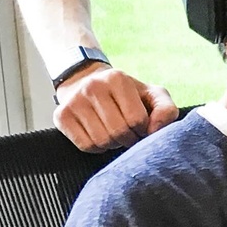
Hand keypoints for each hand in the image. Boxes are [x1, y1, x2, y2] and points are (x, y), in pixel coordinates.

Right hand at [54, 62, 177, 150]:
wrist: (88, 83)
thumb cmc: (127, 95)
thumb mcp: (152, 95)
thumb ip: (166, 110)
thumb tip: (155, 130)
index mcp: (117, 79)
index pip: (137, 119)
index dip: (143, 129)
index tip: (140, 126)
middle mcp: (92, 86)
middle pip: (118, 132)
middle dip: (128, 139)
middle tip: (128, 133)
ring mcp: (74, 101)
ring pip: (101, 141)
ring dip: (112, 144)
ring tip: (113, 133)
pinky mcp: (61, 116)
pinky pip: (85, 146)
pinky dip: (96, 148)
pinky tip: (99, 136)